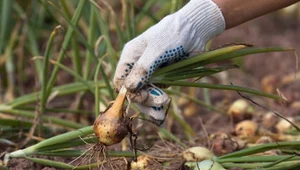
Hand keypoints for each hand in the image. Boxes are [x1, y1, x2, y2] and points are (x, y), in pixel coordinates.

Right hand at [113, 0, 224, 124]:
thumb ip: (143, 68)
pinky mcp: (162, 79)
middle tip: (159, 106)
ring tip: (161, 115)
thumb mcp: (157, 50)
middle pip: (133, 92)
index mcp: (130, 57)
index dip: (128, 92)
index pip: (120, 81)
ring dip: (152, 106)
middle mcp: (137, 68)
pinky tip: (163, 109)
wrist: (194, 31)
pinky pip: (157, 95)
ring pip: (145, 96)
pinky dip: (159, 103)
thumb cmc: (172, 35)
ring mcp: (150, 75)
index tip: (142, 96)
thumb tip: (129, 88)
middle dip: (144, 101)